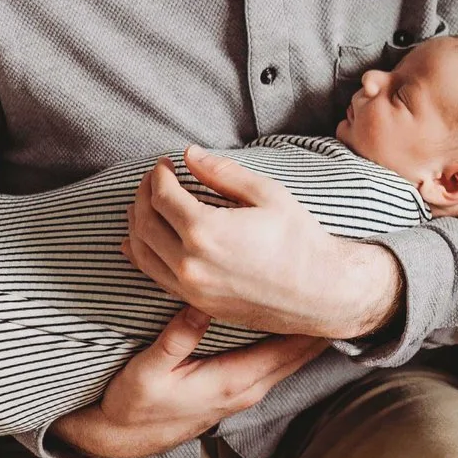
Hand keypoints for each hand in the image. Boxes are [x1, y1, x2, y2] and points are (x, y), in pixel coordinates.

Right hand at [54, 307, 325, 457]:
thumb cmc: (133, 404)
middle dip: (321, 325)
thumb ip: (176, 340)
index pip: (287, 349)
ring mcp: (247, 392)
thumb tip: (201, 306)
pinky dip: (293, 344)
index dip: (312, 323)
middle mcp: (249, 388)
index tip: (335, 295)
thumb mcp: (147, 370)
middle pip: (300, 354)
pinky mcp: (240, 389)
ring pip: (292, 359)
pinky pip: (278, 362)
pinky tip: (298, 324)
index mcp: (233, 381)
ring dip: (310, 334)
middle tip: (345, 291)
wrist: (123, 438)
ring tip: (331, 301)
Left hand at [123, 146, 403, 339]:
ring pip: (141, 252)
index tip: (166, 163)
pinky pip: (155, 276)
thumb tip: (190, 154)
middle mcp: (190, 262)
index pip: (162, 195)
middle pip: (145, 222)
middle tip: (153, 179)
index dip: (159, 174)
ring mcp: (191, 287)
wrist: (321, 292)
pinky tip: (139, 241)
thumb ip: (223, 173)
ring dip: (136, 224)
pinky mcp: (196, 304)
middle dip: (143, 194)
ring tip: (145, 205)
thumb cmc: (300, 240)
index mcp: (206, 230)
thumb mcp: (268, 194)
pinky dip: (141, 255)